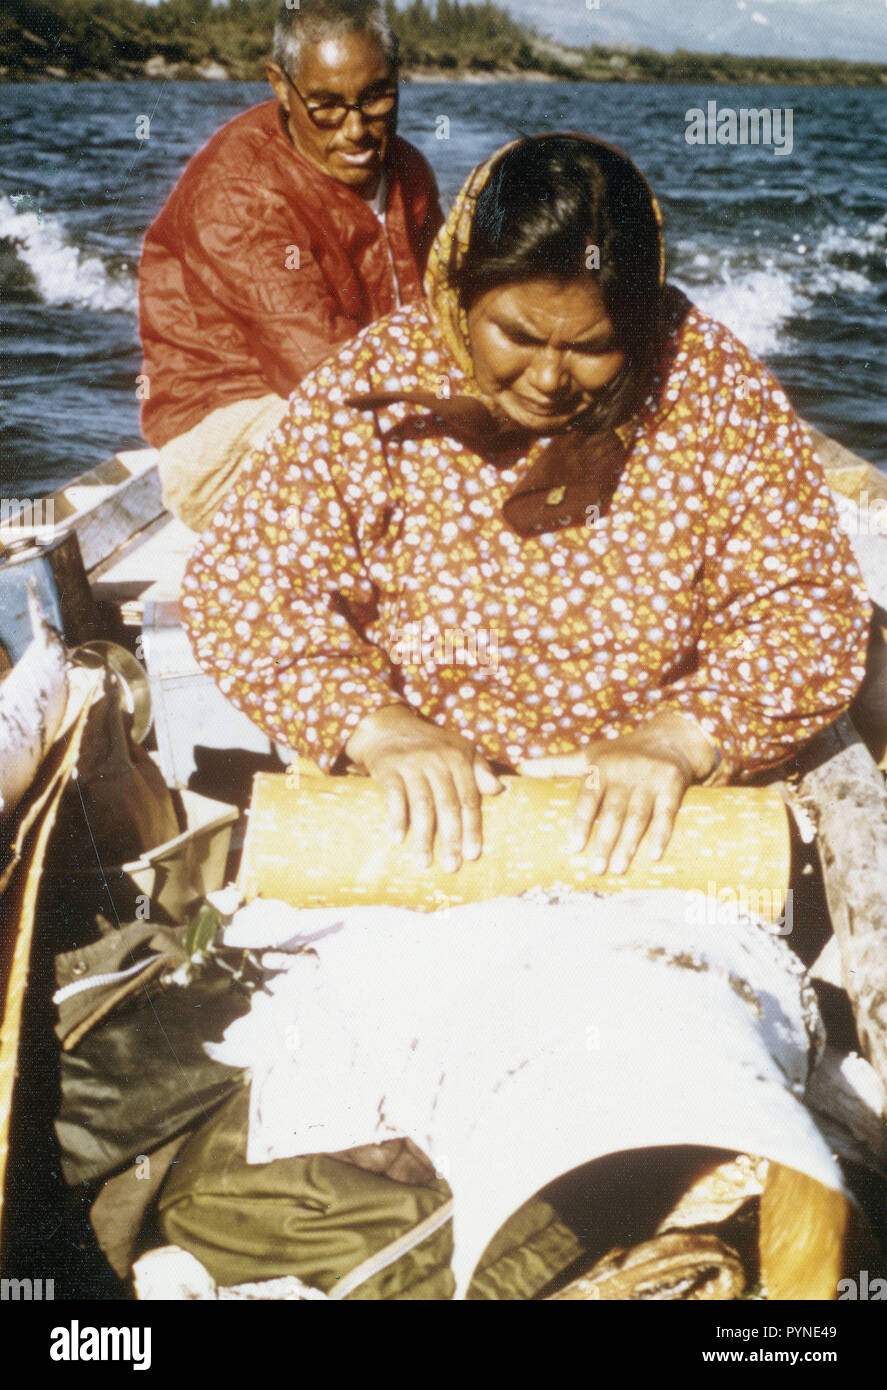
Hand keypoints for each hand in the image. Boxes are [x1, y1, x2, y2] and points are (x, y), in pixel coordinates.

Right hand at [345, 705, 502, 872]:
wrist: (388, 726)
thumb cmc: (430, 745)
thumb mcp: (459, 749)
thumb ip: (480, 770)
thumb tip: (500, 790)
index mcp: (458, 758)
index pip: (469, 799)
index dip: (472, 828)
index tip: (473, 855)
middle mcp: (436, 760)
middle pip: (447, 805)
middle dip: (450, 839)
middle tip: (451, 866)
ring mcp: (411, 763)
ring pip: (422, 805)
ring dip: (423, 837)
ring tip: (424, 863)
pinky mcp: (388, 767)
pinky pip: (394, 796)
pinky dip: (396, 818)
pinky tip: (398, 839)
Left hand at [517, 710, 718, 875]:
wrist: (668, 739)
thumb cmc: (620, 753)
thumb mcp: (588, 755)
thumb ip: (555, 765)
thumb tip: (519, 768)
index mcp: (601, 767)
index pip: (588, 798)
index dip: (581, 822)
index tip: (573, 847)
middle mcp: (625, 773)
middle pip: (613, 812)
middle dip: (604, 841)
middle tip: (596, 868)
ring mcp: (650, 780)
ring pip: (638, 816)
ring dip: (629, 844)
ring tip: (618, 868)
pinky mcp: (673, 786)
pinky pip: (667, 813)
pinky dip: (662, 834)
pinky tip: (655, 855)